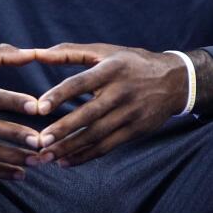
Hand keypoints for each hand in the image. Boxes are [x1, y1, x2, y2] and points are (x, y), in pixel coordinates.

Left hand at [28, 43, 188, 167]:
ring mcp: (130, 114)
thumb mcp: (105, 51)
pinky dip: (86, 156)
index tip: (39, 107)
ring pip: (96, 135)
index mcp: (111, 69)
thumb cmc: (131, 63)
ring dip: (71, 147)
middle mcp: (121, 92)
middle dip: (63, 129)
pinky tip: (66, 161)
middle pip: (89, 114)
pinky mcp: (135, 131)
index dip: (60, 95)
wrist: (175, 81)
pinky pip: (107, 146)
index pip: (81, 83)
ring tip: (47, 156)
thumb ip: (69, 52)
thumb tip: (37, 53)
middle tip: (40, 141)